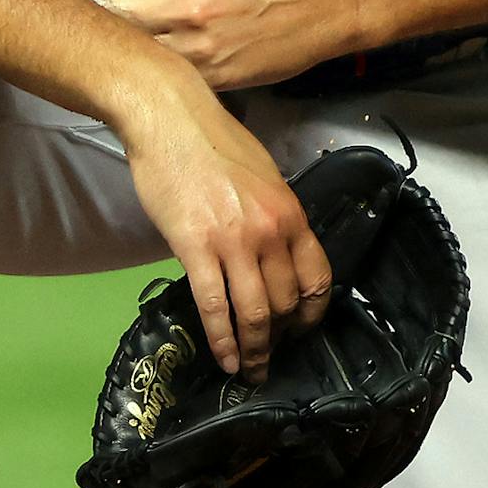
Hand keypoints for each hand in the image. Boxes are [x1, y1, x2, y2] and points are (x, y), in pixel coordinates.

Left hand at [93, 0, 366, 89]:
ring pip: (137, 48)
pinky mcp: (215, 78)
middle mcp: (186, 11)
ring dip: (132, 35)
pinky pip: (169, 74)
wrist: (329, 3)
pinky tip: (167, 49)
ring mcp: (200, 50)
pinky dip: (161, 62)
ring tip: (140, 25)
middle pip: (116, 13)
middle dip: (111, 2)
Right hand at [109, 60, 334, 381]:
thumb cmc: (213, 141)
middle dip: (280, 338)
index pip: (317, 279)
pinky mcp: (196, 247)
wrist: (170, 118)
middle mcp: (270, 231)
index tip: (301, 332)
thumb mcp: (263, 176)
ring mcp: (234, 241)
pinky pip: (215, 307)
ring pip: (256, 313)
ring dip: (254, 351)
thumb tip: (275, 252)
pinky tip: (223, 359)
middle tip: (269, 356)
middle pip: (286, 303)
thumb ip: (274, 216)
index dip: (312, 315)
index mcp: (290, 213)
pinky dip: (222, 340)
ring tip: (249, 370)